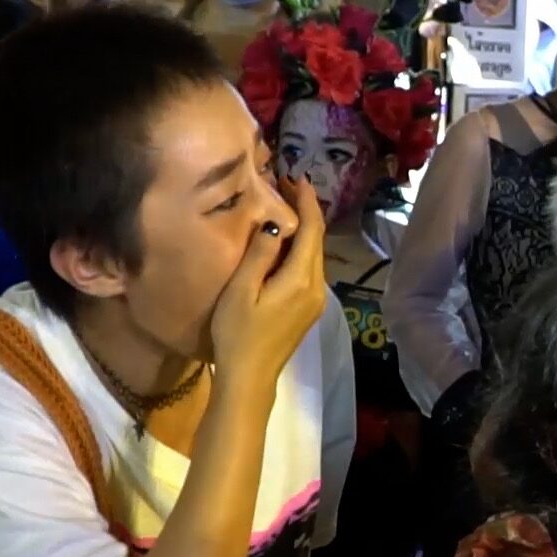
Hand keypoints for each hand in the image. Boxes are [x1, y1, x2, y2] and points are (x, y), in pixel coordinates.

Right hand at [210, 178, 324, 382]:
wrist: (250, 378)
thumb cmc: (238, 334)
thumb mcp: (241, 290)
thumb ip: (260, 254)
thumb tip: (274, 224)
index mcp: (302, 280)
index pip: (312, 230)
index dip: (306, 202)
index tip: (296, 177)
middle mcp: (317, 288)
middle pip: (317, 241)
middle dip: (306, 212)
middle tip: (285, 187)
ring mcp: (316, 300)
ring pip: (315, 255)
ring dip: (303, 231)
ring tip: (283, 209)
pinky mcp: (309, 309)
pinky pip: (310, 269)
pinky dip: (301, 249)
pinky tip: (285, 243)